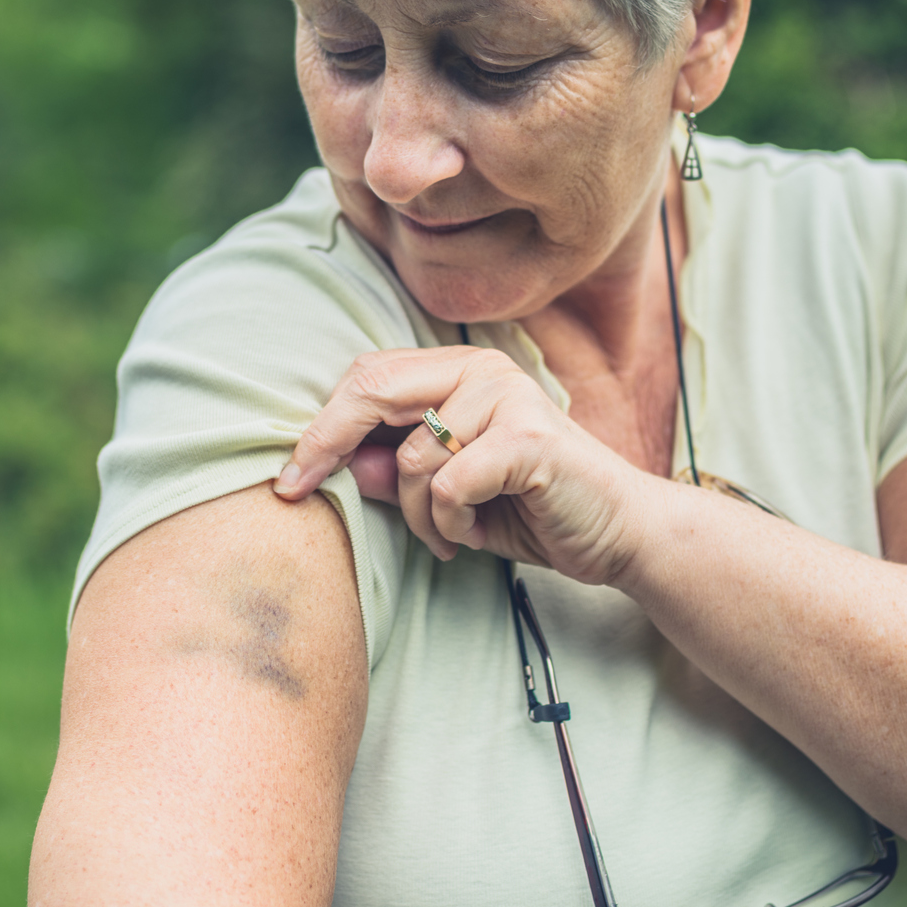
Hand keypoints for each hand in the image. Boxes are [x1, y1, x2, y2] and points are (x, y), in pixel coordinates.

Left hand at [272, 347, 659, 586]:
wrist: (619, 535)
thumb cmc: (532, 509)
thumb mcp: (449, 495)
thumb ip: (399, 474)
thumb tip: (340, 465)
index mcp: (460, 371)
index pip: (368, 377)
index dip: (320, 425)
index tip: (287, 476)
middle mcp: (482, 369)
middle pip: (372, 389)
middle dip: (326, 445)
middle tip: (299, 490)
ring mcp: (508, 397)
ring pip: (411, 457)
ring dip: (416, 515)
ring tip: (448, 536)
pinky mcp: (529, 438)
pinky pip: (448, 485)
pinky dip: (448, 524)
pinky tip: (472, 536)